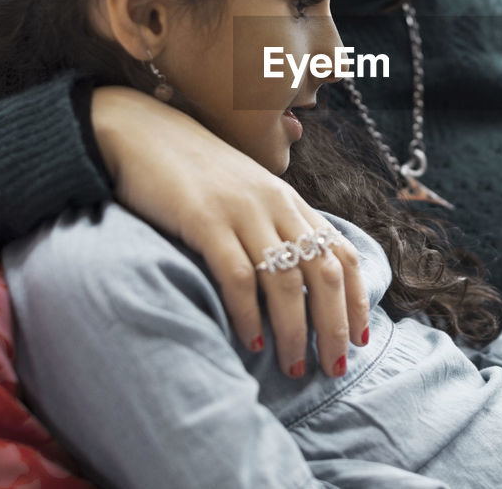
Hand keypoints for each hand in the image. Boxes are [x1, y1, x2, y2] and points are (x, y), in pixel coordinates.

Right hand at [92, 86, 368, 377]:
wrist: (140, 132)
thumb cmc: (192, 172)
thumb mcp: (246, 193)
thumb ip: (273, 226)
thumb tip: (296, 279)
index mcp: (289, 201)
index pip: (342, 252)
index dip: (356, 298)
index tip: (361, 337)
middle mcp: (275, 204)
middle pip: (322, 272)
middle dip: (333, 326)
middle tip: (333, 368)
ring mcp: (241, 211)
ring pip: (285, 280)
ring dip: (294, 331)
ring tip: (293, 367)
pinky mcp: (204, 219)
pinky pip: (237, 275)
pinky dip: (249, 313)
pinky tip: (252, 341)